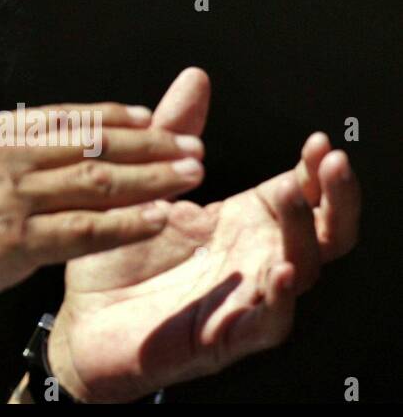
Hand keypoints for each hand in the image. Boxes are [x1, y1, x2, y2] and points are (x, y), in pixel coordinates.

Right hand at [0, 103, 207, 322]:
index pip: (60, 119)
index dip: (109, 116)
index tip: (142, 113)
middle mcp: (4, 157)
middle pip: (91, 143)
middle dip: (147, 141)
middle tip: (188, 139)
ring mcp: (13, 197)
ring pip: (100, 180)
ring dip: (153, 175)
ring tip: (192, 171)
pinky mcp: (15, 242)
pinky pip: (86, 229)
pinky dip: (129, 221)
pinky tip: (161, 216)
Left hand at [47, 68, 360, 401]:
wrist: (83, 323)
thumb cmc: (117, 259)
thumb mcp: (144, 184)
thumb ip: (172, 133)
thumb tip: (194, 80)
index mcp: (241, 223)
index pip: (300, 193)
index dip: (318, 170)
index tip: (319, 142)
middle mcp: (252, 260)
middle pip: (323, 233)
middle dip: (334, 197)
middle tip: (329, 164)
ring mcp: (245, 300)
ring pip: (300, 270)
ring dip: (302, 234)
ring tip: (290, 197)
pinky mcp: (225, 336)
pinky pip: (268, 321)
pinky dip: (278, 298)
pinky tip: (277, 271)